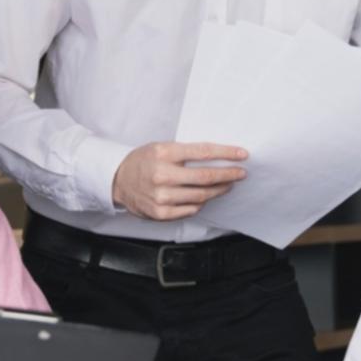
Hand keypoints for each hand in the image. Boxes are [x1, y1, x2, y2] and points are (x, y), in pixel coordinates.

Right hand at [111, 141, 246, 220]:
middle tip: (240, 173)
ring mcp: (161, 196)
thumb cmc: (143, 162)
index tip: (242, 154)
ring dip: (218, 190)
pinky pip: (191, 209)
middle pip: (205, 177)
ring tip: (227, 185)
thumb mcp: (161, 148)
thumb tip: (218, 158)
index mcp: (164, 153)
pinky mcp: (161, 213)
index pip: (203, 152)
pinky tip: (205, 197)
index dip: (226, 153)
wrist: (118, 180)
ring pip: (201, 196)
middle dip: (228, 175)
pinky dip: (201, 203)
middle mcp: (162, 174)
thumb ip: (185, 152)